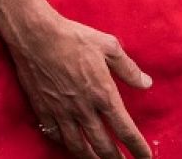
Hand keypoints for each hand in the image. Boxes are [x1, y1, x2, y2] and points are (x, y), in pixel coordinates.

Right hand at [10, 12, 153, 158]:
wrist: (35, 35)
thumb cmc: (73, 37)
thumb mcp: (109, 46)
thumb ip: (128, 68)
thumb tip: (146, 83)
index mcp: (103, 94)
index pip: (125, 130)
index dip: (137, 147)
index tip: (146, 157)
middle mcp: (84, 108)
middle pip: (103, 145)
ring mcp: (61, 112)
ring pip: (78, 146)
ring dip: (91, 158)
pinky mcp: (43, 110)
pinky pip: (55, 136)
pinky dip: (65, 145)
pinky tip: (71, 145)